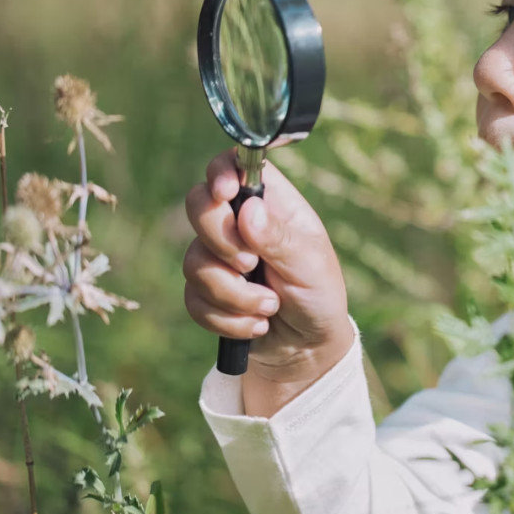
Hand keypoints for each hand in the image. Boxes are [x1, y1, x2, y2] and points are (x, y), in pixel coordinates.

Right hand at [184, 149, 352, 409]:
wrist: (307, 347)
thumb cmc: (319, 294)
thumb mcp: (311, 265)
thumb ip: (280, 238)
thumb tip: (248, 210)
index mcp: (271, 203)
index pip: (235, 165)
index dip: (221, 172)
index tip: (225, 193)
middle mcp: (239, 223)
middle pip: (198, 206)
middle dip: (221, 241)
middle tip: (251, 264)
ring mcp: (218, 256)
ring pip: (193, 261)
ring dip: (234, 294)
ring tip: (271, 306)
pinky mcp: (206, 292)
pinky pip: (193, 299)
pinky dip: (228, 318)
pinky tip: (257, 324)